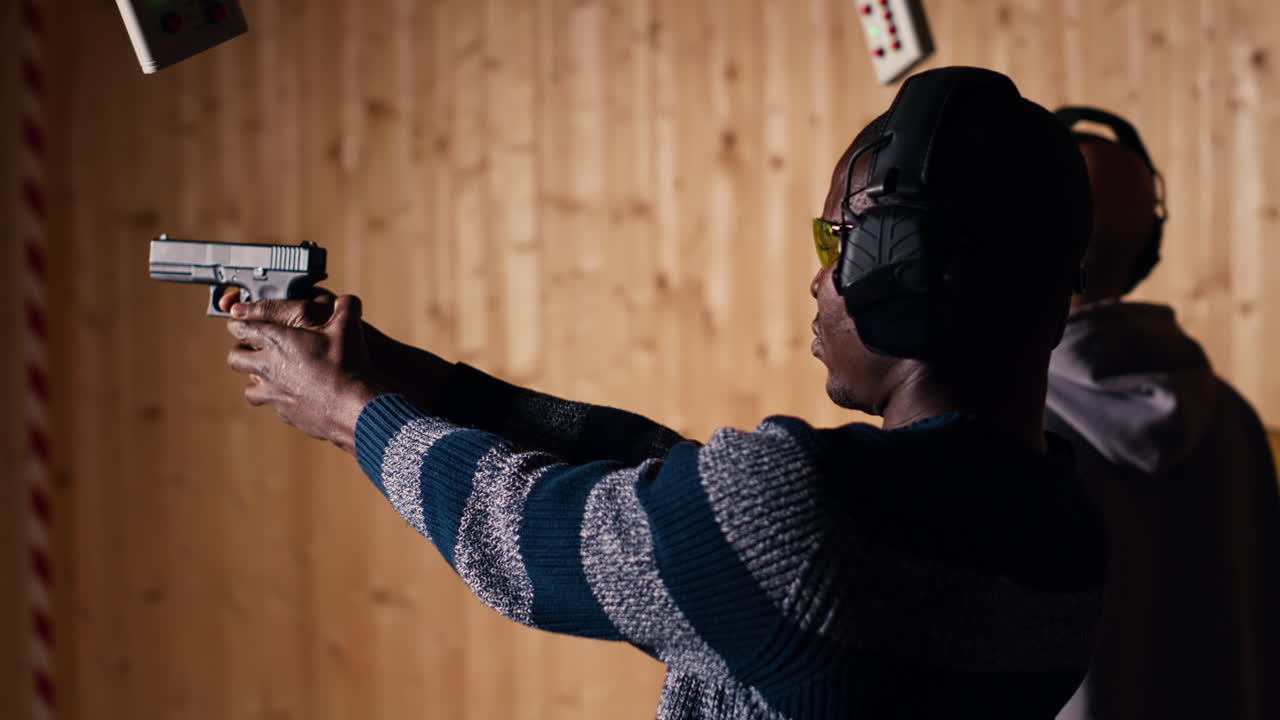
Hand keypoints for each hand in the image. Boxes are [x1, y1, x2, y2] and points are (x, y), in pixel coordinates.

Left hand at [225, 294, 384, 452]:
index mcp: (276, 341)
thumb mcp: (349, 327)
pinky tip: (294, 395)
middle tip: (255, 347)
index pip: (240, 326)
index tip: (244, 319)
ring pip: (249, 388)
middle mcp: (268, 367)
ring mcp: (274, 394)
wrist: (352, 408)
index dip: (240, 320)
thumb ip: (344, 307)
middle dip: (242, 350)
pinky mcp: (285, 414)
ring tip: (273, 375)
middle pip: (236, 357)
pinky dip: (278, 399)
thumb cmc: (347, 365)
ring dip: (257, 379)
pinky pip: (272, 406)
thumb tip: (345, 300)